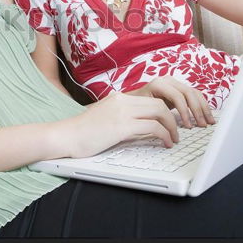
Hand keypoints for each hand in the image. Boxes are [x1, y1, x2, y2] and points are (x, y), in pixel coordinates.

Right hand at [59, 92, 178, 158]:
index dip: (166, 112)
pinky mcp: (122, 126)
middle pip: (160, 103)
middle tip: (177, 132)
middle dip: (174, 118)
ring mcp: (123, 112)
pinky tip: (165, 144)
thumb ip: (123, 119)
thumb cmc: (82, 133)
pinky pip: (154, 127)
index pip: (151, 99)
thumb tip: (143, 129)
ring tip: (174, 139)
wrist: (65, 136)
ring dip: (172, 127)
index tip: (171, 124)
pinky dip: (164, 135)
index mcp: (119, 98)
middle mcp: (123, 101)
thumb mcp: (106, 119)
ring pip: (161, 112)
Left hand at [125, 76, 214, 127]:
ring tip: (208, 122)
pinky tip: (206, 116)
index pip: (177, 96)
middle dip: (197, 111)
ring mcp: (175, 83)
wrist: (134, 99)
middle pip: (189, 93)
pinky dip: (202, 106)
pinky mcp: (180, 88)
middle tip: (201, 125)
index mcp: (159, 84)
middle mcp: (168, 80)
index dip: (184, 112)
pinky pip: (195, 95)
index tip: (187, 126)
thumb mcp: (144, 109)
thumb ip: (157, 115)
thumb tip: (168, 128)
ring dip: (203, 108)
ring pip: (195, 93)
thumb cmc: (137, 106)